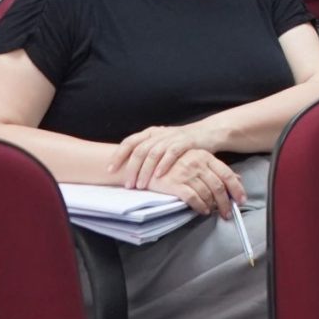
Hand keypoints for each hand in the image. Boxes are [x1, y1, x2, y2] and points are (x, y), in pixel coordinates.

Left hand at [112, 122, 228, 191]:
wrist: (209, 133)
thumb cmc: (182, 143)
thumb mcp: (162, 144)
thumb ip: (147, 152)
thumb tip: (126, 169)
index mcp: (151, 133)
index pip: (129, 142)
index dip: (118, 155)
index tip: (110, 170)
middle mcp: (159, 133)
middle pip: (139, 150)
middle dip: (131, 169)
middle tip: (127, 185)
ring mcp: (172, 137)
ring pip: (153, 153)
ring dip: (145, 171)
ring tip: (141, 185)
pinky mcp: (186, 142)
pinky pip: (172, 153)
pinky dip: (164, 164)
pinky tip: (159, 175)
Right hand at [142, 148, 244, 217]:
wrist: (145, 163)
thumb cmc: (172, 162)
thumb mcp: (195, 159)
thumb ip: (214, 169)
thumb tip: (237, 178)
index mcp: (204, 156)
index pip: (227, 174)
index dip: (236, 188)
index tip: (241, 200)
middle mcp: (197, 163)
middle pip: (218, 186)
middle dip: (226, 202)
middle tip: (228, 212)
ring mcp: (186, 173)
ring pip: (207, 193)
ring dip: (213, 206)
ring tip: (214, 212)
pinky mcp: (174, 183)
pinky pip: (193, 198)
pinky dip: (200, 206)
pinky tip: (202, 211)